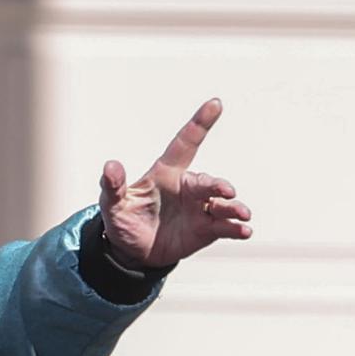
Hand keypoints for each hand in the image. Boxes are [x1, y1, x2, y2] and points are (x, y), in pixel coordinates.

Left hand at [98, 98, 252, 268]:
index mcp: (167, 174)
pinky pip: (225, 226)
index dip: (199, 124)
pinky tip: (244, 230)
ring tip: (242, 214)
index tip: (215, 103)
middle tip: (225, 191)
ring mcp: (199, 208)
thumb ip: (112, 185)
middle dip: (218, 185)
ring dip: (234, 207)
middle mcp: (188, 188)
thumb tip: (110, 166)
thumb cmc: (124, 220)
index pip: (185, 144)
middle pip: (207, 181)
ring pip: (222, 203)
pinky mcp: (206, 229)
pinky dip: (236, 228)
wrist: (132, 252)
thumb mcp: (112, 204)